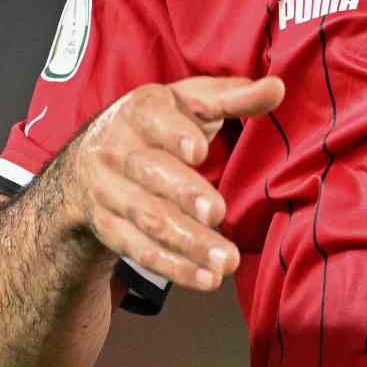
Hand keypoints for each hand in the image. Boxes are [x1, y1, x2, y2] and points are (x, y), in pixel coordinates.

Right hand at [61, 75, 284, 292]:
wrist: (89, 161)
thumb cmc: (159, 124)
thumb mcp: (191, 101)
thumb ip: (234, 97)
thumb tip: (278, 87)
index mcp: (140, 112)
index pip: (155, 121)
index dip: (176, 134)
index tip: (200, 150)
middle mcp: (116, 151)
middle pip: (151, 174)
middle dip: (184, 194)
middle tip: (219, 212)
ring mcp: (109, 193)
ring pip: (148, 219)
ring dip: (187, 242)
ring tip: (227, 261)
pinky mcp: (110, 228)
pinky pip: (141, 251)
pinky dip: (175, 267)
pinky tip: (207, 279)